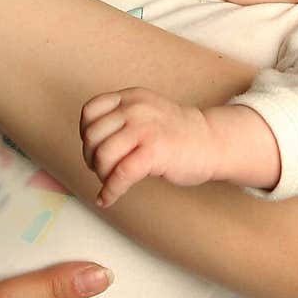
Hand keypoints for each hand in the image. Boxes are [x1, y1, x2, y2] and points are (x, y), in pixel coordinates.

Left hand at [80, 87, 217, 207]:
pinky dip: (109, 191)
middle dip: (92, 158)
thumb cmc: (178, 133)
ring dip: (101, 175)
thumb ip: (122, 119)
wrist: (212, 141)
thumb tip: (91, 145)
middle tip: (103, 170)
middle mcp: (135, 109)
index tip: (93, 148)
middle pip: (93, 136)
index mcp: (132, 97)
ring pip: (103, 156)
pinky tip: (107, 199)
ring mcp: (144, 129)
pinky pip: (119, 175)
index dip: (85, 133)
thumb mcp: (146, 111)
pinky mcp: (153, 152)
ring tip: (110, 182)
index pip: (90, 111)